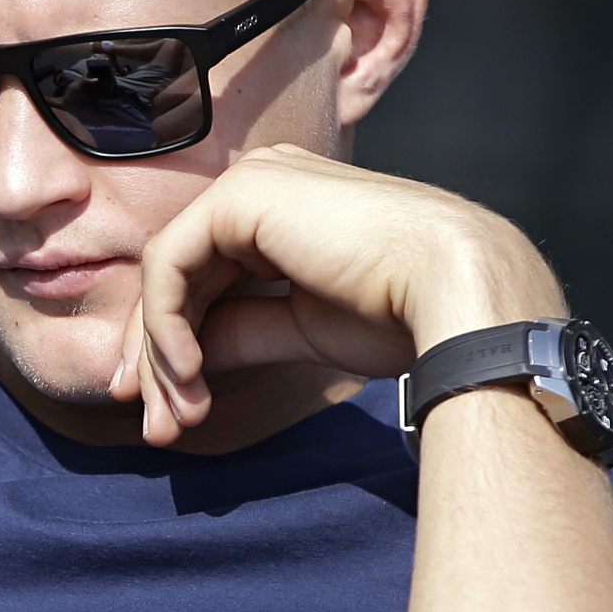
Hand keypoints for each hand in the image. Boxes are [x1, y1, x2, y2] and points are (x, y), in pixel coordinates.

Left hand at [111, 145, 565, 445]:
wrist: (455, 296)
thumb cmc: (402, 313)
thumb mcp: (300, 328)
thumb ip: (240, 332)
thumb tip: (179, 366)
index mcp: (284, 211)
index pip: (206, 278)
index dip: (177, 345)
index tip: (168, 411)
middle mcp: (262, 187)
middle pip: (181, 278)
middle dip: (160, 359)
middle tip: (156, 427)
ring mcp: (251, 184)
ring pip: (168, 276)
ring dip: (163, 355)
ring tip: (176, 417)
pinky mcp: (240, 197)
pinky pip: (170, 266)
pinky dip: (167, 325)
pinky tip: (188, 372)